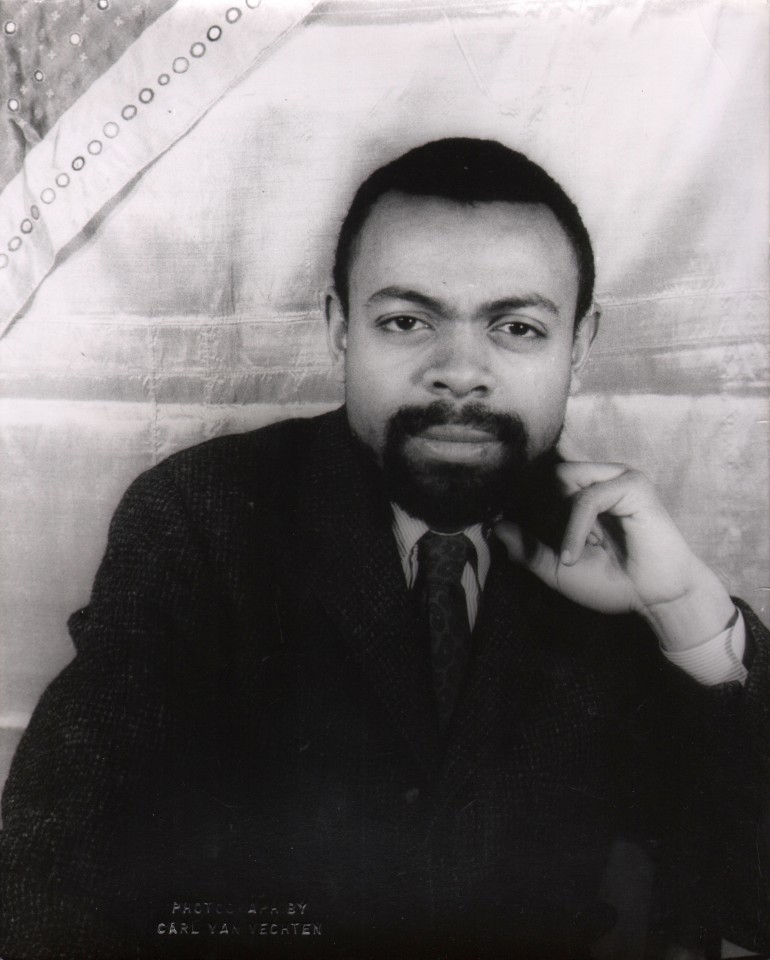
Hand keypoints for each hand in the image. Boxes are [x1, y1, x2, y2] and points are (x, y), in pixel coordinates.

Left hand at [494, 462, 735, 651]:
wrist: (657, 600)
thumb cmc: (615, 583)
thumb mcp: (558, 570)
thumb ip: (528, 550)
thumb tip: (495, 528)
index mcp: (583, 493)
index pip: (540, 478)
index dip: (523, 499)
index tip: (509, 525)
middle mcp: (599, 478)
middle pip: (546, 473)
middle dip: (538, 508)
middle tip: (547, 544)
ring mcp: (617, 477)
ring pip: (563, 478)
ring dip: (556, 518)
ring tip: (566, 553)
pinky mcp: (634, 485)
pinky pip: (588, 497)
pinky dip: (574, 528)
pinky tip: (573, 556)